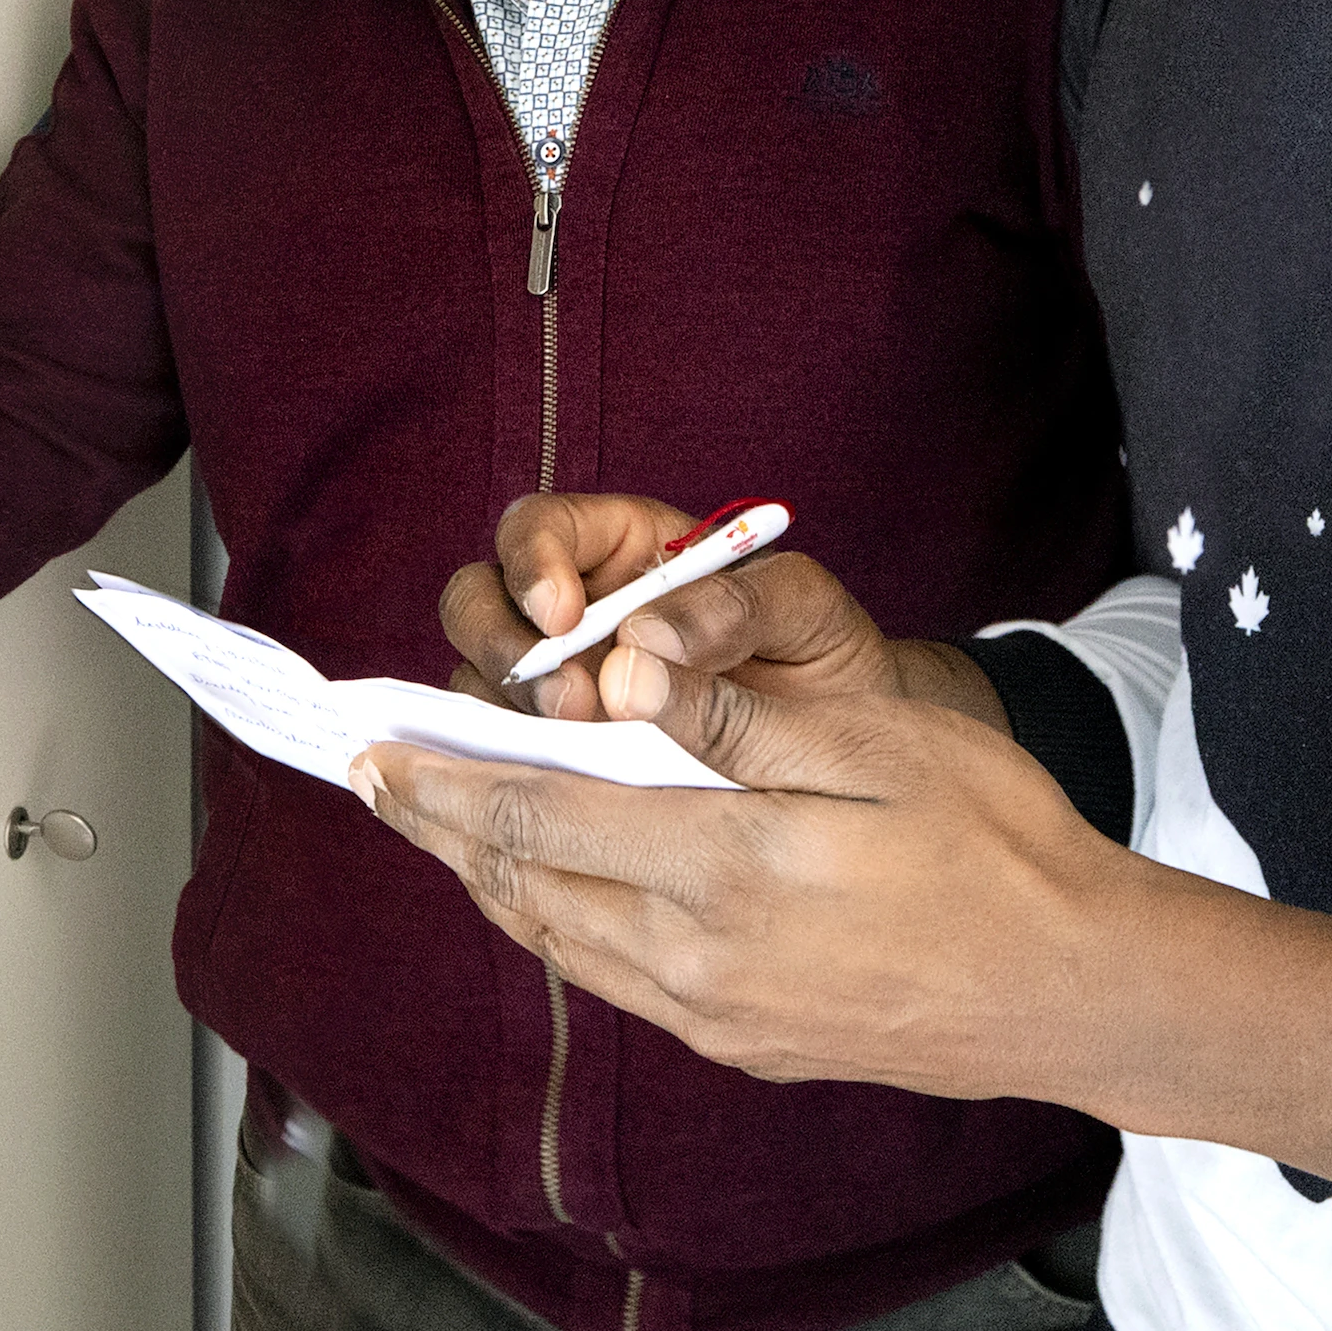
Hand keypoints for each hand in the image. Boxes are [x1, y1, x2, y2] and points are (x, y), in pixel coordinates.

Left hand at [354, 679, 1331, 1179]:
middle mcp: (698, 959)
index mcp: (723, 871)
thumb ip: (732, 716)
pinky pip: (614, 976)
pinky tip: (552, 889)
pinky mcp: (745, 1043)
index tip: (373, 747)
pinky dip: (557, 922)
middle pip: (527, 886)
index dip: (444, 780)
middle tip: (377, 776)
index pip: (540, 816)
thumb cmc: (992, 840)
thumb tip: (616, 675)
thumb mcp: (873, 742)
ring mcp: (718, 1015)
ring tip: (442, 826)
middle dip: (442, 828)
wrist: (1072, 987)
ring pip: (561, 939)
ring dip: (490, 877)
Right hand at [437, 492, 1002, 728]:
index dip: (531, 564)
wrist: (854, 759)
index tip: (563, 615)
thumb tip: (649, 634)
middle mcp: (571, 613)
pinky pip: (502, 762)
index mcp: (621, 548)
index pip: (536, 530)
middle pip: (477, 603)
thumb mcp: (806, 613)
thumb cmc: (825, 661)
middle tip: (567, 702)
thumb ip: (739, 604)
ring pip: (477, 686)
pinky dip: (514, 775)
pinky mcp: (556, 761)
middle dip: (504, 648)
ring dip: (505, 720)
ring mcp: (555, 688)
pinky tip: (558, 800)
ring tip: (577, 754)